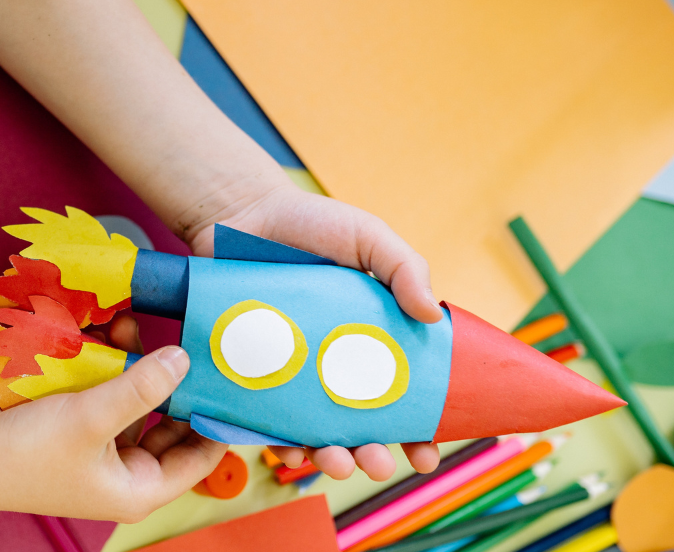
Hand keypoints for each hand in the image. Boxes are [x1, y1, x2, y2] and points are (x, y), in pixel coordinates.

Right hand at [0, 316, 225, 521]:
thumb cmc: (25, 453)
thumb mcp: (92, 416)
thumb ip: (142, 387)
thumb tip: (184, 360)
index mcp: (140, 489)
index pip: (201, 456)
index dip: (218, 419)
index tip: (231, 377)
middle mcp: (126, 474)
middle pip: (173, 426)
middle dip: (174, 383)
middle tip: (185, 342)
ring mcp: (102, 452)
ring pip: (141, 405)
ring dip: (139, 369)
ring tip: (132, 328)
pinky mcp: (80, 430)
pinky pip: (111, 396)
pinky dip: (113, 370)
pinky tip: (108, 337)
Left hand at [179, 181, 443, 481]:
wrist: (241, 211)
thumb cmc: (310, 224)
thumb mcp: (368, 238)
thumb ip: (404, 268)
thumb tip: (433, 316)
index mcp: (374, 339)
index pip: (405, 395)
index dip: (419, 430)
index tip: (427, 455)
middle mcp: (334, 363)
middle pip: (361, 424)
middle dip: (373, 453)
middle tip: (377, 463)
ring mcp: (294, 370)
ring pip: (315, 429)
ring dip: (329, 455)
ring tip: (336, 462)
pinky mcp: (254, 370)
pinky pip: (265, 417)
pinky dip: (277, 438)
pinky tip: (287, 448)